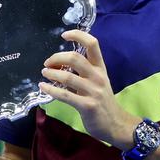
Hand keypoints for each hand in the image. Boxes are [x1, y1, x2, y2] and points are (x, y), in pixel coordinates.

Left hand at [38, 30, 133, 147]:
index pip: (93, 44)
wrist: (116, 124)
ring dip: (51, 73)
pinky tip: (43, 87)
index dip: (78, 35)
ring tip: (44, 73)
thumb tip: (60, 65)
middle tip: (48, 63)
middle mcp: (98, 77)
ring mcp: (93, 91)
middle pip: (75, 58)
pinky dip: (50, 90)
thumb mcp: (98, 82)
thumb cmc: (103, 102)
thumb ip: (83, 73)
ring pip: (68, 76)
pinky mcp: (87, 105)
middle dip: (57, 57)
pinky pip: (65, 95)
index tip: (64, 35)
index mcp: (101, 68)